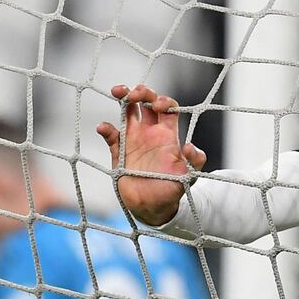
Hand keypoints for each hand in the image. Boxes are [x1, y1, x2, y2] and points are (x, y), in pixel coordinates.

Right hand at [96, 84, 206, 225]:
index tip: (158, 106)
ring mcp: (133, 140)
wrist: (154, 207)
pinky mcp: (119, 152)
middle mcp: (150, 132)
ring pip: (127, 111)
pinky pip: (111, 136)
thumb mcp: (189, 176)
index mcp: (167, 134)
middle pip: (146, 102)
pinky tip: (104, 128)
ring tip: (118, 91)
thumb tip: (190, 147)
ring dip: (122, 98)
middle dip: (142, 92)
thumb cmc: (173, 189)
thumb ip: (194, 161)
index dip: (164, 101)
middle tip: (135, 94)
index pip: (168, 108)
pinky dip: (106, 129)